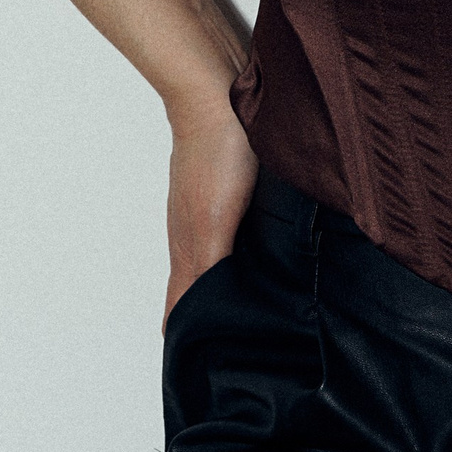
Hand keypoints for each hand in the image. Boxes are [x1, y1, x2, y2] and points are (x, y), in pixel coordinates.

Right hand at [162, 96, 259, 327]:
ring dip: (230, 281)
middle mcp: (196, 225)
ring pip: (217, 253)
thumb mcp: (214, 221)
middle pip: (196, 282)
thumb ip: (206, 269)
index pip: (181, 301)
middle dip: (209, 316)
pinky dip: (249, 248)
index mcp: (188, 241)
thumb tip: (190, 320)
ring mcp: (214, 200)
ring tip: (255, 308)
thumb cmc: (217, 152)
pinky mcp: (234, 179)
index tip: (198, 366)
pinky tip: (270, 249)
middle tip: (231, 347)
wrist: (220, 85)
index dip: (187, 333)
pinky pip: (239, 225)